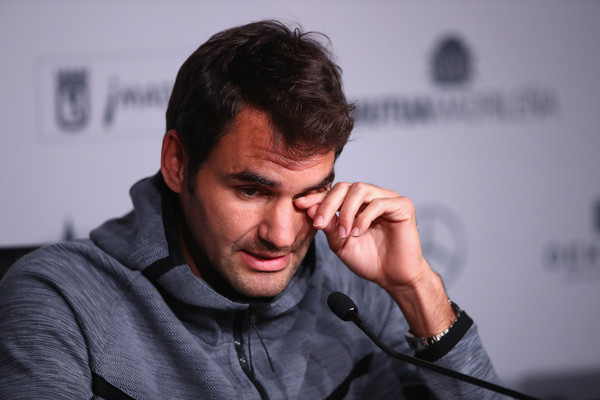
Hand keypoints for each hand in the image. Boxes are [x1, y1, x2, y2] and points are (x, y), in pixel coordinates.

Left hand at [295, 182, 454, 335]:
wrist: (393, 277)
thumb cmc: (369, 260)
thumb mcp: (340, 243)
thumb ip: (327, 225)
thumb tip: (309, 207)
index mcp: (356, 204)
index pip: (334, 193)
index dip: (316, 197)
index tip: (299, 204)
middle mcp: (371, 197)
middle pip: (345, 186)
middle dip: (328, 203)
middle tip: (319, 223)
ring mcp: (387, 199)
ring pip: (360, 189)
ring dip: (346, 211)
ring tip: (344, 233)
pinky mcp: (402, 206)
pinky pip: (378, 203)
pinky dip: (364, 217)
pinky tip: (357, 232)